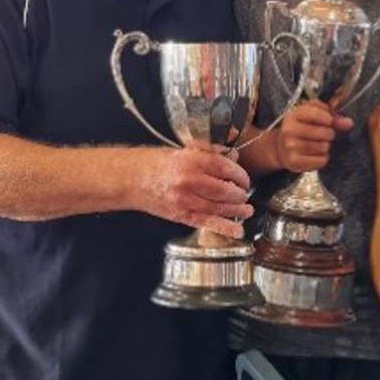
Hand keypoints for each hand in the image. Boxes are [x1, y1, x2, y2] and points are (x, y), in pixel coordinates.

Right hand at [135, 145, 252, 238]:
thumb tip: (231, 155)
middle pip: (225, 190)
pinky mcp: (181, 215)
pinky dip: (225, 227)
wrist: (132, 179)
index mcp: (191, 161)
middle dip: (240, 193)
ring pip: (219, 208)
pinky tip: (238, 230)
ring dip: (237, 210)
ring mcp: (185, 200)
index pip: (224, 167)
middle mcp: (189, 181)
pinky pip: (207, 223)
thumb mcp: (183, 150)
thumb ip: (209, 151)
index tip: (244, 178)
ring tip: (247, 210)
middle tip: (244, 193)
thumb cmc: (156, 163)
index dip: (239, 174)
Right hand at [275, 100, 353, 172]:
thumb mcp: (312, 115)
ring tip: (318, 144)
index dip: (329, 118)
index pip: (316, 114)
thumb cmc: (301, 128)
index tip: (329, 121)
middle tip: (324, 134)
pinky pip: (321, 160)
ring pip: (324, 147)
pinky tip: (315, 154)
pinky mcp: (295, 162)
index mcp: (293, 115)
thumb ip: (331, 115)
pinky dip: (322, 158)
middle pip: (324, 132)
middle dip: (329, 133)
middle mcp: (289, 130)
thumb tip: (348, 123)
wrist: (281, 148)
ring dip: (325, 146)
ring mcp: (291, 147)